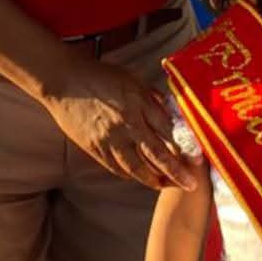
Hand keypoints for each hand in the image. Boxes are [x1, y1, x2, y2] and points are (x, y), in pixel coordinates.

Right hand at [41, 56, 197, 190]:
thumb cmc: (99, 75)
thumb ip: (152, 97)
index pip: (167, 130)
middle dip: (176, 172)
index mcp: (138, 103)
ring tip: (166, 185)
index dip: (185, 147)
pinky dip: (130, 175)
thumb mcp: (131, 79)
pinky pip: (116, 167)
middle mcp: (126, 124)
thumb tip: (170, 113)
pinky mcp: (94, 147)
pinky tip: (140, 178)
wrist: (63, 81)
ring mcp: (109, 138)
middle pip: (156, 154)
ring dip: (154, 180)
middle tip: (190, 185)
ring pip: (136, 167)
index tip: (198, 159)